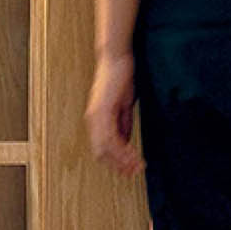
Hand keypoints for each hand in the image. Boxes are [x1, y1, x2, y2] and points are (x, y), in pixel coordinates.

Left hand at [86, 53, 142, 176]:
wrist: (116, 58)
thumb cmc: (121, 78)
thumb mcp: (123, 106)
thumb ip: (122, 124)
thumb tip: (125, 141)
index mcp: (97, 119)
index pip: (103, 149)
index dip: (116, 161)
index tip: (132, 168)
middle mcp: (93, 120)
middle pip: (101, 153)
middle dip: (119, 165)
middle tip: (135, 171)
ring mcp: (96, 116)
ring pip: (105, 149)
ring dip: (123, 160)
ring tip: (138, 165)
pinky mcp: (102, 110)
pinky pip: (110, 137)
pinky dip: (122, 149)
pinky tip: (134, 153)